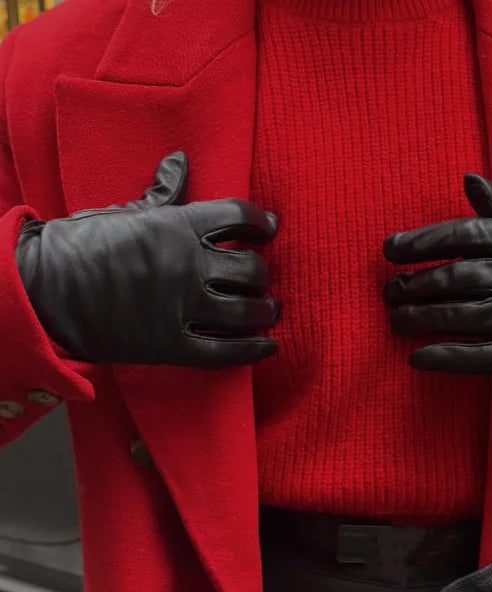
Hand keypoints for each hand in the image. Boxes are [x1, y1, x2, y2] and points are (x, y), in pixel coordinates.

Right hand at [15, 151, 279, 367]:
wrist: (45, 290)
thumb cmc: (81, 245)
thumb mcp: (125, 211)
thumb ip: (162, 194)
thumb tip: (180, 162)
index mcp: (178, 226)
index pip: (238, 217)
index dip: (261, 222)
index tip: (269, 228)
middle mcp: (188, 265)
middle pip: (251, 269)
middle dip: (263, 273)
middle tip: (261, 279)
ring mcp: (182, 307)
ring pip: (246, 311)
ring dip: (265, 311)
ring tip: (267, 311)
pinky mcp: (173, 345)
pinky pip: (226, 352)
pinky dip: (253, 350)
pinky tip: (268, 347)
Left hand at [383, 174, 491, 373]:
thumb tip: (469, 181)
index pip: (459, 236)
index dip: (419, 242)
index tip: (389, 249)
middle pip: (450, 279)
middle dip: (412, 285)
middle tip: (388, 290)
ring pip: (457, 317)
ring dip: (418, 318)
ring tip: (395, 319)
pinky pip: (477, 357)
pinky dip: (443, 358)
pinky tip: (417, 358)